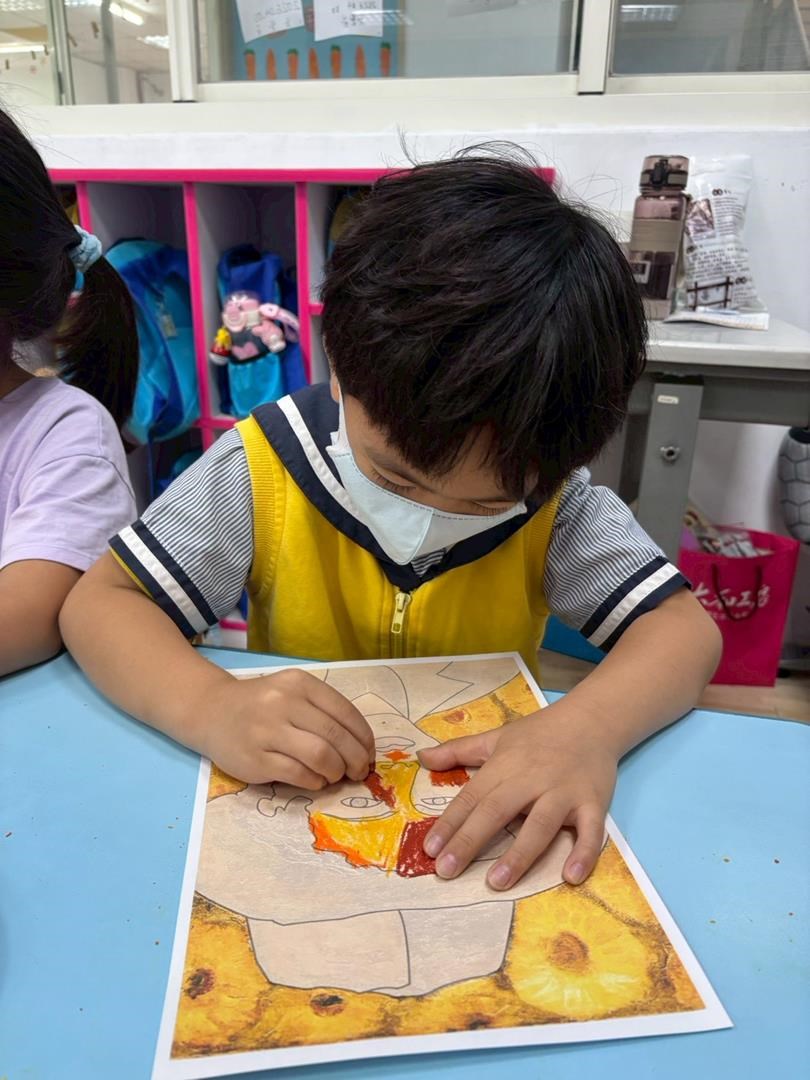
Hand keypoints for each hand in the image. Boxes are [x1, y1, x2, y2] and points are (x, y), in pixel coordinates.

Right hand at [196, 668, 375, 787]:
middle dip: (356, 759)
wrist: (211, 711)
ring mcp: (267, 731)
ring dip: (336, 771)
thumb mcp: (292, 693)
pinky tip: (315, 779)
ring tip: (334, 775)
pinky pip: (299, 774)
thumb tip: (361, 748)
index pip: (345, 712)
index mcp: (299, 684)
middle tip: (359, 772)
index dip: (364, 738)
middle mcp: (283, 703)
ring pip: (321, 756)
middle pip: (336, 736)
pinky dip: (315, 781)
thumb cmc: (261, 705)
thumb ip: (324, 712)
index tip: (369, 753)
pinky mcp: (256, 759)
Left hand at [418, 703, 616, 889]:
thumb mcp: (496, 737)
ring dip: (519, 855)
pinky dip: (584, 852)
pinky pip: (591, 831)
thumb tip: (421, 757)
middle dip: (470, 842)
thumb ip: (459, 750)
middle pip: (497, 812)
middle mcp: (532, 779)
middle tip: (446, 871)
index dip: (450, 824)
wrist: (592, 719)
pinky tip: (571, 876)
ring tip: (496, 882)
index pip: (472, 797)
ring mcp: (564, 792)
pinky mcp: (593, 803)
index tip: (429, 849)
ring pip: (540, 826)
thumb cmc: (540, 733)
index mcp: (505, 765)